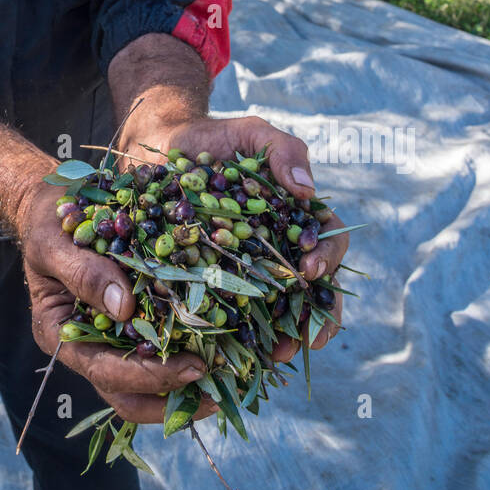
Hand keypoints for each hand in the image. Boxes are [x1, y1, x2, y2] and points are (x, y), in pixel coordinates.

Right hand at [16, 183, 218, 423]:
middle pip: (126, 395)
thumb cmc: (48, 224)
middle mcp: (85, 345)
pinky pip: (158, 347)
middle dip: (170, 398)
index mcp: (59, 333)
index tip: (190, 367)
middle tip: (215, 389)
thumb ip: (83, 273)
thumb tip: (124, 307)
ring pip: (144, 385)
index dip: (147, 376)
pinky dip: (186, 353)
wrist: (55, 205)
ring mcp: (108, 338)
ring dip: (183, 389)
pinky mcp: (131, 322)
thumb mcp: (54, 241)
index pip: (103, 371)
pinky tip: (220, 350)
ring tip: (226, 382)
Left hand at [120, 113, 348, 361]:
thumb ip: (283, 150)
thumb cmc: (214, 139)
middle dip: (312, 317)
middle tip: (303, 339)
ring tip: (274, 356)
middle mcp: (277, 246)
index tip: (312, 272)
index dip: (328, 259)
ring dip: (281, 336)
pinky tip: (234, 351)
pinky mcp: (210, 278)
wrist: (161, 145)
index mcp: (295, 217)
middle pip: (310, 288)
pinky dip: (236, 333)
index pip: (327, 241)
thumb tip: (307, 190)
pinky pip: (229, 310)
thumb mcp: (252, 133)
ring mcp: (245, 266)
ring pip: (274, 308)